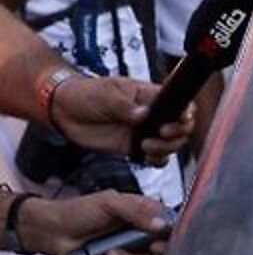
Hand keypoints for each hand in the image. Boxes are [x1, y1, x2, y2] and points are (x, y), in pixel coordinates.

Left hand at [15, 190, 168, 254]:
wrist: (51, 230)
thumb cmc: (77, 210)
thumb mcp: (109, 203)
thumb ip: (136, 211)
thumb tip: (161, 225)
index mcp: (143, 212)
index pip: (170, 225)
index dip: (170, 236)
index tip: (161, 241)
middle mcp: (140, 231)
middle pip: (162, 248)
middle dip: (150, 253)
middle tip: (145, 251)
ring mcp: (130, 248)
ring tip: (108, 254)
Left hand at [50, 73, 191, 164]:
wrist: (63, 111)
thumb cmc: (86, 94)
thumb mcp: (105, 94)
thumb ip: (125, 106)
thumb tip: (144, 115)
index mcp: (150, 96)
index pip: (180, 104)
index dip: (186, 113)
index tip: (178, 120)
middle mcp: (153, 115)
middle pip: (181, 127)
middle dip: (177, 134)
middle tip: (161, 133)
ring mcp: (144, 132)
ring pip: (171, 145)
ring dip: (166, 148)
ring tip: (146, 146)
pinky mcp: (133, 147)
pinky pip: (155, 157)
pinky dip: (156, 160)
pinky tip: (145, 157)